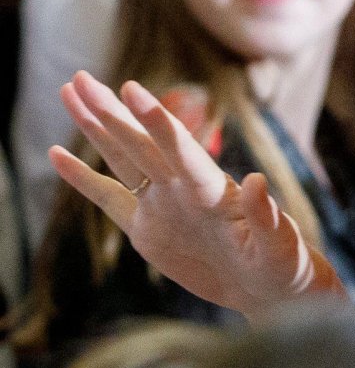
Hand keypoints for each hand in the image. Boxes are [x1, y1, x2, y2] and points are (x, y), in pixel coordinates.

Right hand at [51, 72, 345, 321]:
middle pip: (140, 143)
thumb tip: (255, 181)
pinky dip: (83, 178)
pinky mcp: (148, 229)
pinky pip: (109, 198)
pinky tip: (57, 154)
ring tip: (70, 91)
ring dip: (96, 126)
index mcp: (213, 190)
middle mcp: (183, 188)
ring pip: (122, 158)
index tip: (130, 89)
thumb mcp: (280, 246)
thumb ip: (266, 216)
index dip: (156, 121)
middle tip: (79, 77)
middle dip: (110, 112)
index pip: (179, 148)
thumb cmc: (284, 266)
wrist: (271, 289)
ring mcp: (163, 204)